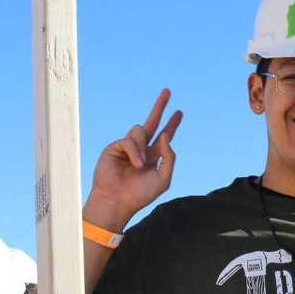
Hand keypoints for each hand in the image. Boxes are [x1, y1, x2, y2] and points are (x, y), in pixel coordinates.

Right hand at [88, 89, 182, 224]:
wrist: (118, 201)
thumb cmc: (140, 194)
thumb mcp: (163, 178)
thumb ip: (169, 157)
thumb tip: (165, 136)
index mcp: (153, 157)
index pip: (164, 137)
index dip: (172, 125)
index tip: (179, 113)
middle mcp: (141, 150)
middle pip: (152, 123)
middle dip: (160, 107)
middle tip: (167, 91)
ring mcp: (127, 148)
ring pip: (140, 130)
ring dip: (142, 147)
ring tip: (140, 166)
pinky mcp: (115, 147)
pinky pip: (129, 139)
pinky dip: (134, 151)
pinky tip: (135, 163)